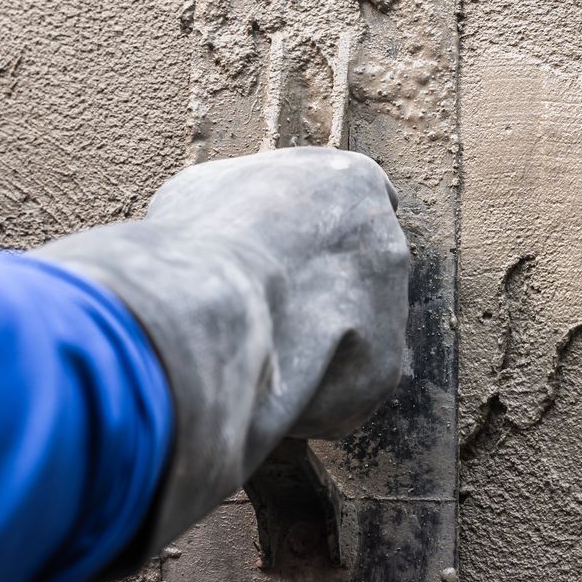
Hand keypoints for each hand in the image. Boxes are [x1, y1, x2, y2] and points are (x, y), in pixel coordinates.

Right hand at [36, 147, 409, 555]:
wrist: (203, 303)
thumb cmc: (189, 242)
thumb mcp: (206, 193)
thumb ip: (247, 206)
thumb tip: (232, 229)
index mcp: (350, 182)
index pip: (358, 206)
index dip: (316, 239)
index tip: (286, 262)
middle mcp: (385, 237)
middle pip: (357, 275)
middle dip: (317, 298)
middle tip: (261, 316)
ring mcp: (392, 304)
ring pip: (353, 336)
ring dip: (311, 350)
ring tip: (252, 355)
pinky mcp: (384, 368)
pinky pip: (346, 389)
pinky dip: (308, 398)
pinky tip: (265, 390)